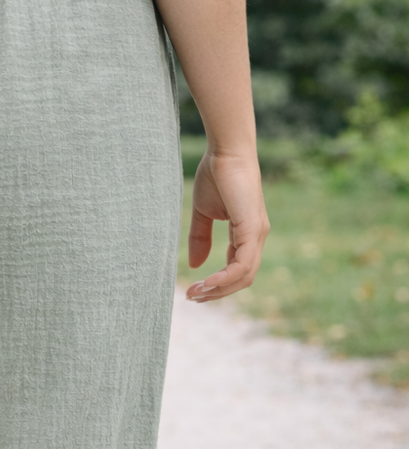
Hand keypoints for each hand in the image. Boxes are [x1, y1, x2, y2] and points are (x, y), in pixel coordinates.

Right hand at [185, 149, 268, 300]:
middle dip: (216, 293)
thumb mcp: (203, 213)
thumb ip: (200, 238)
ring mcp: (257, 234)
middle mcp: (256, 237)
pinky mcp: (252, 229)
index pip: (237, 270)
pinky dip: (226, 278)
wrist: (226, 151)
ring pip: (243, 276)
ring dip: (219, 289)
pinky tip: (209, 282)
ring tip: (197, 293)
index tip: (193, 290)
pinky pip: (243, 264)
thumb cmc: (216, 175)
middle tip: (192, 297)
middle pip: (242, 279)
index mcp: (247, 233)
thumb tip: (195, 265)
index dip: (216, 284)